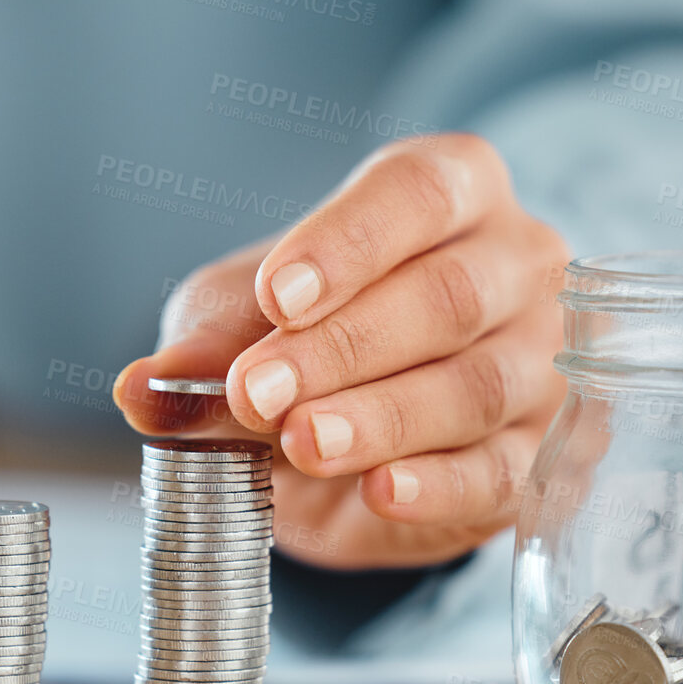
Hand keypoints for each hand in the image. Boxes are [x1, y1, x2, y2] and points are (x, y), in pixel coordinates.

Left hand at [114, 133, 569, 570]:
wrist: (339, 435)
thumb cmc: (299, 339)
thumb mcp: (234, 323)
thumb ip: (204, 346)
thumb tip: (143, 388)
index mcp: (451, 193)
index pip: (417, 193)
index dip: (347, 244)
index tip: (277, 298)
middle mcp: (515, 264)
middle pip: (448, 296)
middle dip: (344, 347)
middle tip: (260, 392)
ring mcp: (539, 362)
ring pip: (478, 385)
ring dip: (383, 417)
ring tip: (303, 443)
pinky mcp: (539, 456)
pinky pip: (502, 471)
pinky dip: (438, 485)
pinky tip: (381, 490)